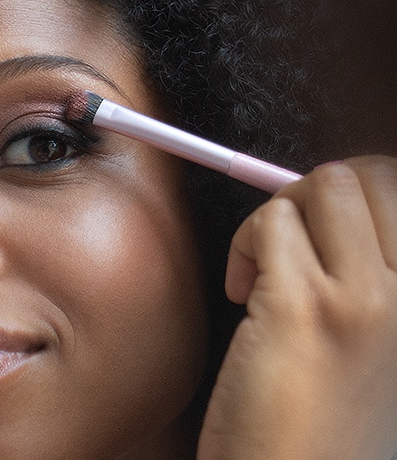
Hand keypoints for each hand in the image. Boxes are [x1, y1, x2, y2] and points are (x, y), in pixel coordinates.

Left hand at [198, 155, 396, 458]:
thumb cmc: (322, 412)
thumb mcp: (371, 338)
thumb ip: (363, 269)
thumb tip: (327, 206)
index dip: (349, 194)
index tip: (319, 222)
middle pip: (363, 175)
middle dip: (313, 196)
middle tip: (290, 241)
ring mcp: (360, 298)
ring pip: (318, 186)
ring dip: (277, 216)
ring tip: (265, 269)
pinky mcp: (302, 307)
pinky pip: (270, 222)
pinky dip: (245, 242)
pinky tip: (242, 291)